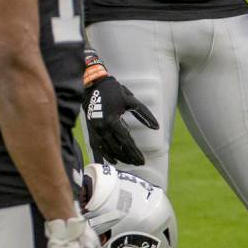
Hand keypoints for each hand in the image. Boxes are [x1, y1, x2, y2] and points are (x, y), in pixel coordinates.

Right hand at [82, 51, 158, 165]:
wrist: (93, 84)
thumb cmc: (113, 91)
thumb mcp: (130, 100)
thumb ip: (144, 114)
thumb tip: (157, 127)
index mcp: (112, 120)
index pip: (126, 141)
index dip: (134, 152)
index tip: (142, 160)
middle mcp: (102, 128)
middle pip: (117, 148)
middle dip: (128, 157)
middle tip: (138, 163)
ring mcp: (95, 130)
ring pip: (107, 149)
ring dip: (118, 157)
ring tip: (128, 162)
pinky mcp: (91, 130)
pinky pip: (97, 147)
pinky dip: (105, 155)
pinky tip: (112, 160)